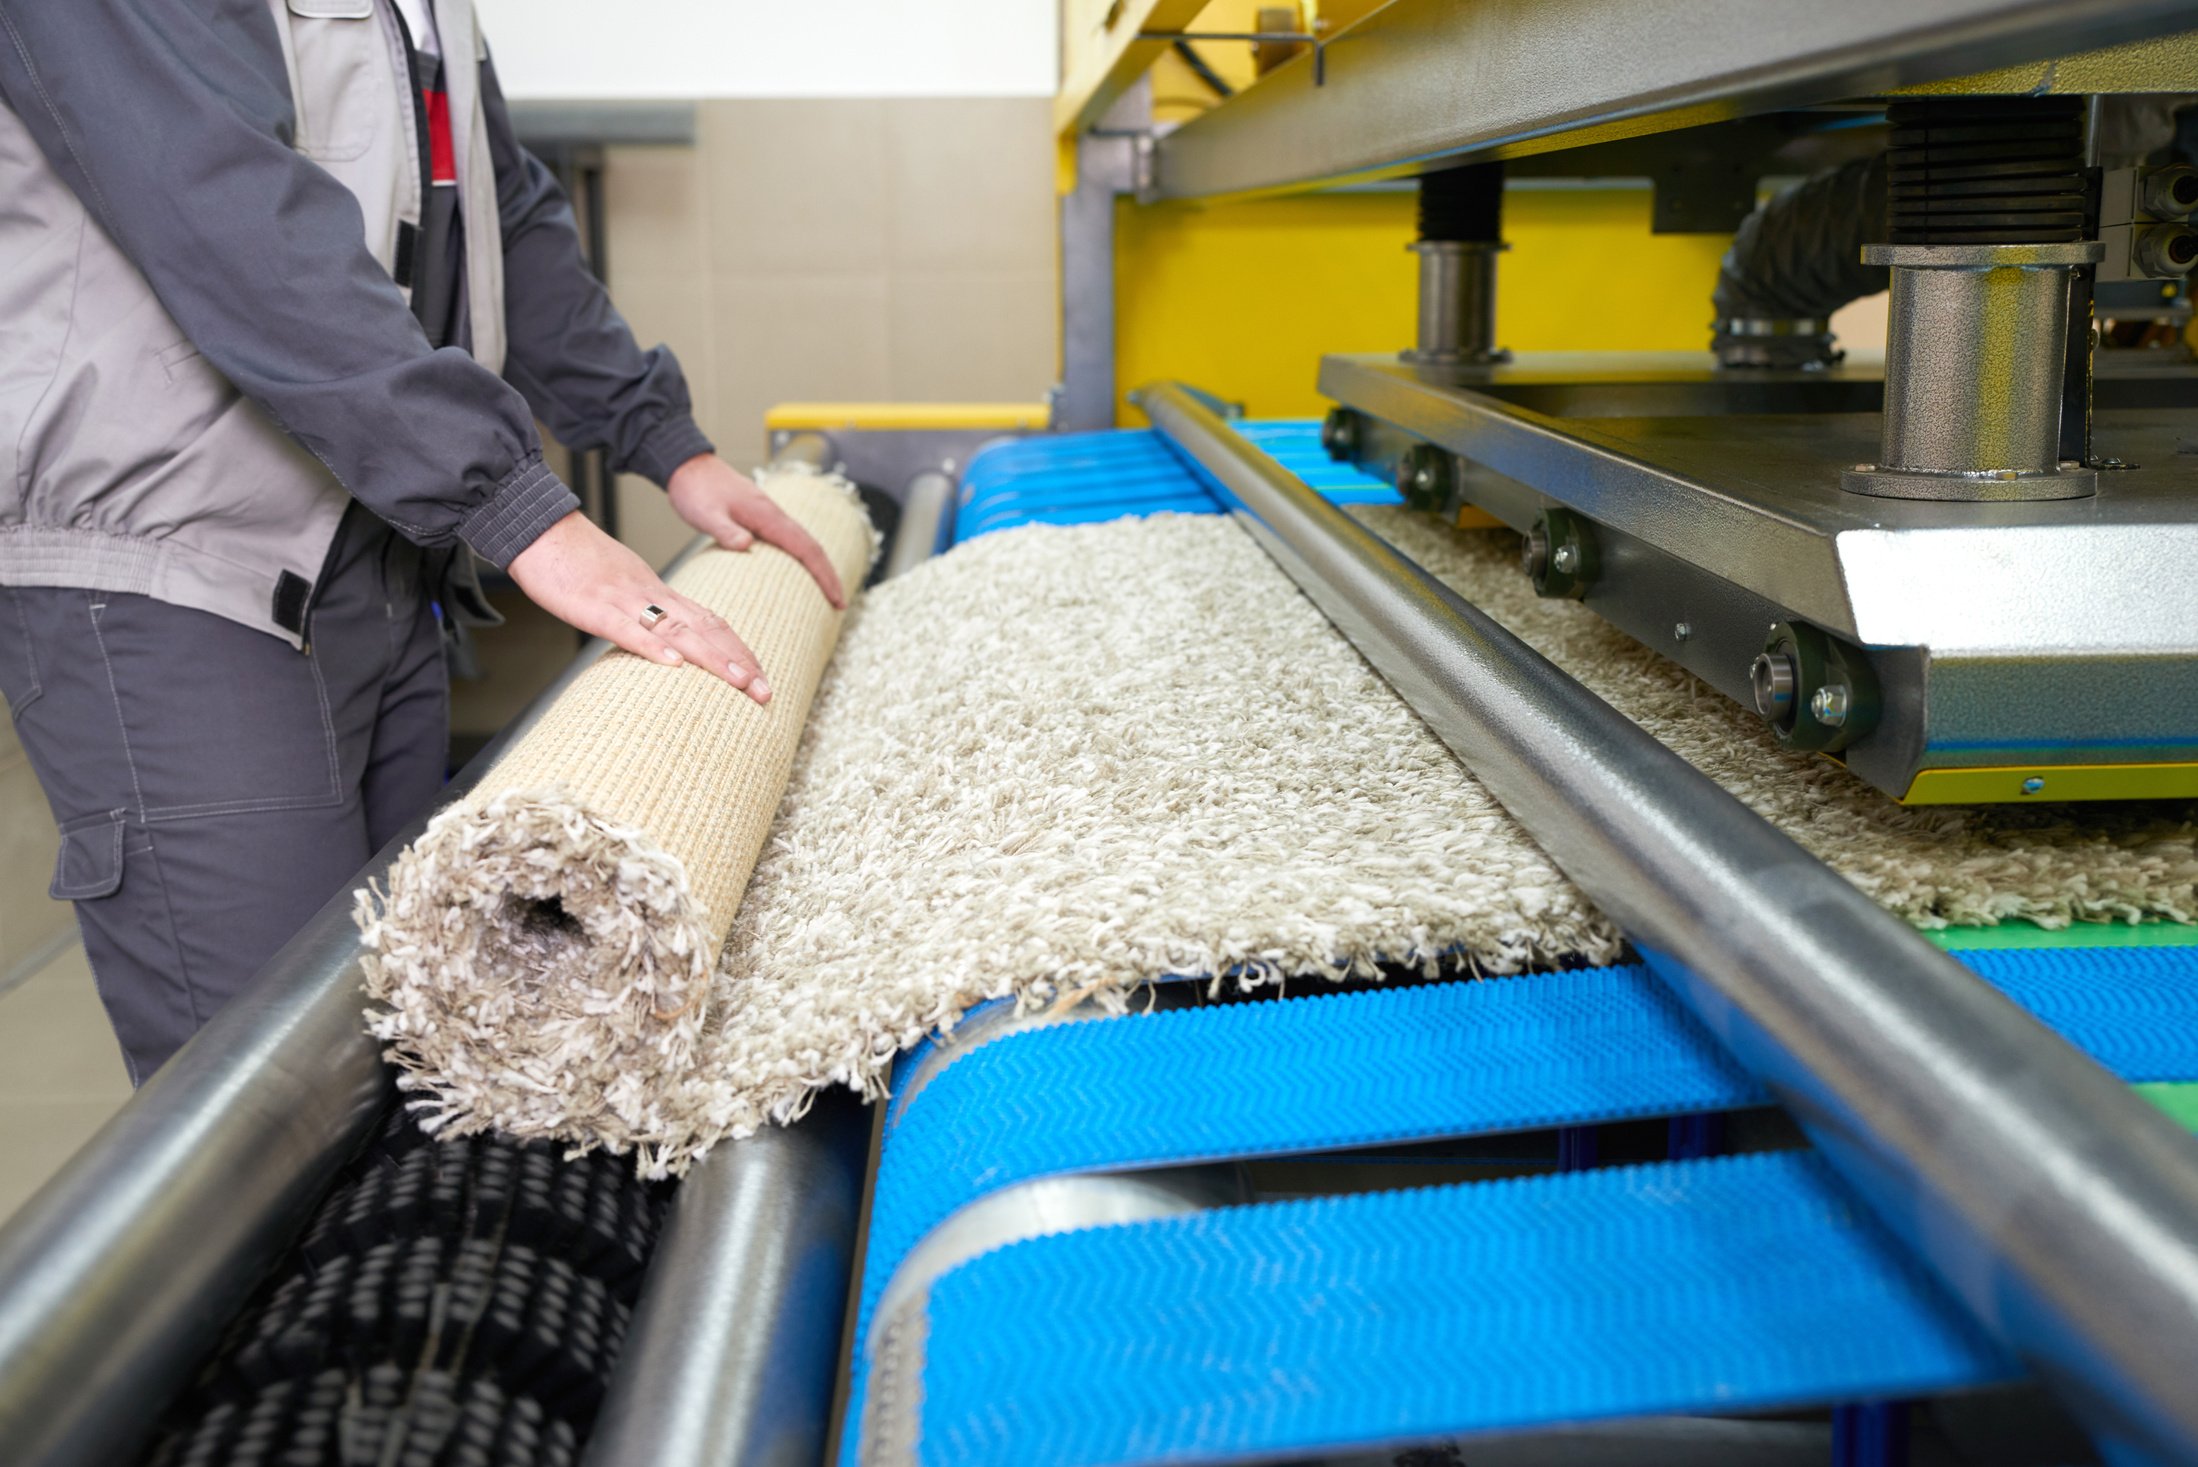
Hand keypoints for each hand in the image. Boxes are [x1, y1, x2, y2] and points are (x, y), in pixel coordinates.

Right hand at [508, 511, 775, 703]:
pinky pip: (627, 629)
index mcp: (658, 592)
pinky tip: (675, 666)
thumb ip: (643, 613)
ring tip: (741, 683)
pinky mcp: (594, 607)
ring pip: (678, 631)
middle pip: (706, 629)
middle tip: (766, 692)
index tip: (761, 676)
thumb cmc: (574, 560)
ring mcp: (624, 600)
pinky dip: (653, 648)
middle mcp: (651, 595)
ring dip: (712, 659)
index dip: (739, 649)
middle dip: (740, 662)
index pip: (710, 621)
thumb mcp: (620, 587)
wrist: (539, 527)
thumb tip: (664, 645)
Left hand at [667, 453, 847, 608]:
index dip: (825, 575)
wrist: (688, 466)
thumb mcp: (706, 513)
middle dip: (829, 575)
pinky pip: (789, 541)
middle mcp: (774, 515)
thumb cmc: (696, 489)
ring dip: (817, 568)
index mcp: (768, 516)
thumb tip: (746, 545)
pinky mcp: (760, 519)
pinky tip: (797, 572)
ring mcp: (769, 516)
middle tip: (839, 604)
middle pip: (812, 547)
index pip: (807, 548)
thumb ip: (725, 530)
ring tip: (825, 593)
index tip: (837, 598)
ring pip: (803, 544)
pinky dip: (801, 559)